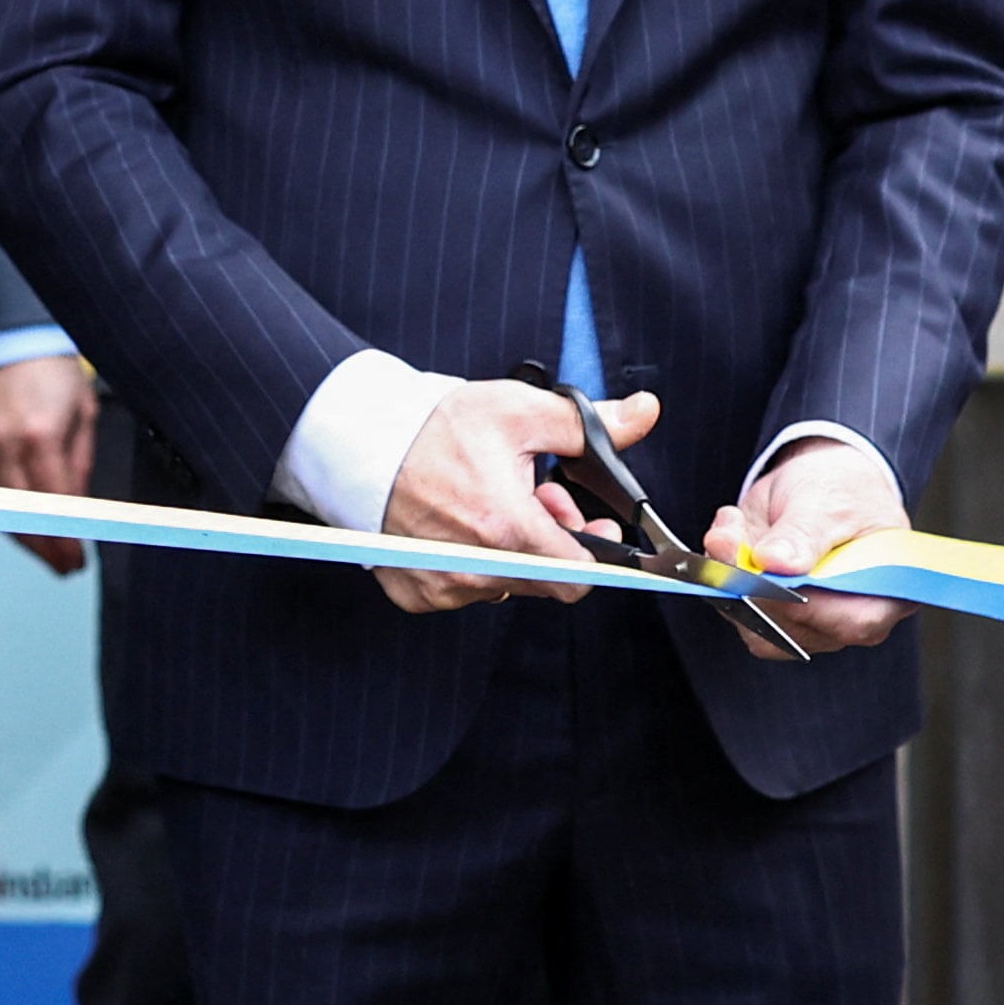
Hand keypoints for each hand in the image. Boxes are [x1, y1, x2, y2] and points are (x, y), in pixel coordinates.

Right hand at [0, 353, 100, 575]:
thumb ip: (79, 465)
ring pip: (4, 508)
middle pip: (23, 515)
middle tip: (66, 568)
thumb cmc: (54, 372)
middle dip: (45, 549)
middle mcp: (6, 446)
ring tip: (51, 556)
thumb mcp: (83, 415)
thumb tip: (79, 510)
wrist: (11, 339)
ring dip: (27, 539)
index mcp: (39, 436)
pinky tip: (29, 528)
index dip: (65, 538)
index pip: (53, 504)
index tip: (77, 560)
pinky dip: (11, 515)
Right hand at [368, 381, 659, 614]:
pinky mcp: (415, 594)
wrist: (358, 442)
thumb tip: (645, 412)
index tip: (583, 522)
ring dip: (509, 553)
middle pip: (545, 580)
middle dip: (550, 541)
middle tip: (529, 497)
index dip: (592, 549)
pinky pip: (463, 593)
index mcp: (506, 529)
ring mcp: (442, 588)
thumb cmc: (435, 427)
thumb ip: (588, 423)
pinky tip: (454, 525)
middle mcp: (474, 571)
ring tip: (486, 505)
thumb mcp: (517, 410)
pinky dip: (469, 565)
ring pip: (505, 586)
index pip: (580, 578)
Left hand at [703, 436, 911, 658]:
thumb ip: (803, 533)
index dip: (806, 606)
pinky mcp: (770, 610)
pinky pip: (737, 608)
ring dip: (730, 577)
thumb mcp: (828, 500)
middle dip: (752, 586)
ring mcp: (806, 620)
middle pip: (797, 629)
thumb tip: (774, 562)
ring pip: (757, 624)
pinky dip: (721, 572)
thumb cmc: (843, 490)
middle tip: (727, 539)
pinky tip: (729, 533)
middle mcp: (847, 618)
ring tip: (729, 527)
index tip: (766, 571)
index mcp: (887, 594)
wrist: (822, 480)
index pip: (852, 621)